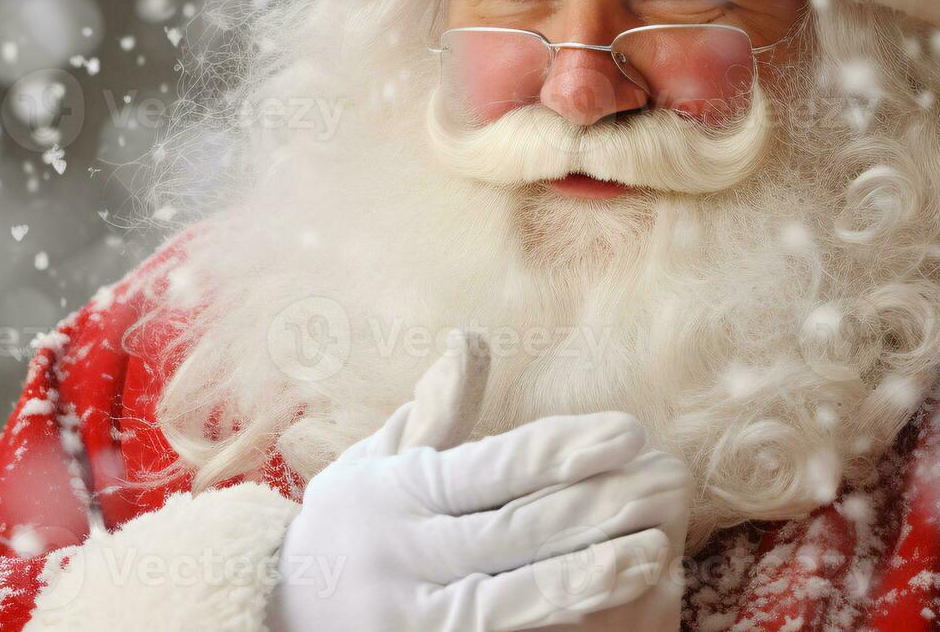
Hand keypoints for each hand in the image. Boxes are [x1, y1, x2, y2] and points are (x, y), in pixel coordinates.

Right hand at [266, 331, 689, 630]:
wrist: (276, 612)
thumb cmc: (346, 525)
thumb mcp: (377, 463)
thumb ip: (435, 410)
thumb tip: (471, 338)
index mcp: (396, 491)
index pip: (488, 467)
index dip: (558, 450)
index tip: (626, 430)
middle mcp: (402, 553)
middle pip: (508, 532)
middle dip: (587, 509)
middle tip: (663, 483)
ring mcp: (412, 614)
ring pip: (509, 597)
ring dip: (583, 575)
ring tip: (652, 550)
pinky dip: (554, 622)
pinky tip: (611, 610)